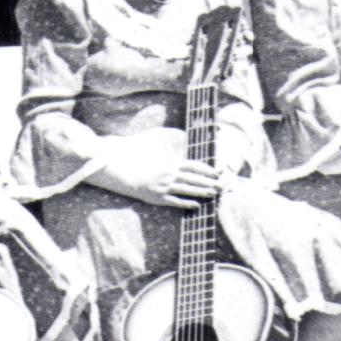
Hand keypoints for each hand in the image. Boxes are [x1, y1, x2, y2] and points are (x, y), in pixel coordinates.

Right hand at [101, 141, 219, 208]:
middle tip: (221, 186)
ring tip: (213, 194)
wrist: (119, 170)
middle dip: (209, 182)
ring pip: (188, 191)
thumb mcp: (151, 145)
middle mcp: (169, 175)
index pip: (193, 166)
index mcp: (169, 163)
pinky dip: (187, 203)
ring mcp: (164, 187)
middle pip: (194, 179)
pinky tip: (196, 205)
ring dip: (202, 193)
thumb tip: (177, 135)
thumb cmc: (134, 156)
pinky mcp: (157, 198)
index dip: (206, 169)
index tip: (216, 172)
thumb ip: (166, 143)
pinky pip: (175, 202)